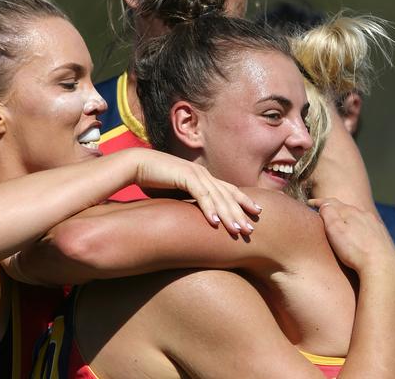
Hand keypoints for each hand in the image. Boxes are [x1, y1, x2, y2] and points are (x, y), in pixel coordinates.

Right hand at [134, 150, 260, 235]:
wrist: (137, 164)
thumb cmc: (155, 181)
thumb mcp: (177, 194)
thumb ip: (189, 202)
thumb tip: (196, 218)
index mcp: (203, 177)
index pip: (228, 190)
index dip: (244, 201)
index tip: (257, 213)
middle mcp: (203, 174)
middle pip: (228, 195)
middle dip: (241, 213)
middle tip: (251, 230)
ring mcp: (195, 173)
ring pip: (218, 196)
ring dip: (228, 214)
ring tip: (237, 230)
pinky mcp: (184, 176)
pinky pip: (200, 194)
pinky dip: (208, 208)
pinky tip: (215, 222)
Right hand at [307, 197, 394, 273]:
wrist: (382, 267)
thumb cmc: (355, 250)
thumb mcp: (335, 229)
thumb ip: (328, 213)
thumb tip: (325, 205)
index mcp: (350, 212)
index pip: (331, 202)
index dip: (319, 202)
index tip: (309, 202)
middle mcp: (364, 215)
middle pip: (345, 208)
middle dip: (334, 209)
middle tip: (323, 212)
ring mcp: (375, 225)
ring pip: (358, 217)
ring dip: (347, 218)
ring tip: (340, 224)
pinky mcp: (382, 237)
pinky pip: (367, 226)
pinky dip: (359, 227)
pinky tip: (358, 235)